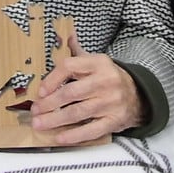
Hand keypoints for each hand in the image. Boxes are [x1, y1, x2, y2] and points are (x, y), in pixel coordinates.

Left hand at [29, 30, 145, 143]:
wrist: (138, 95)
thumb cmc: (109, 78)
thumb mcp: (96, 61)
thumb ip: (77, 52)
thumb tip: (65, 34)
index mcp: (98, 63)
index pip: (69, 66)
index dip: (51, 79)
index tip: (40, 91)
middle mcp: (106, 82)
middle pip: (71, 92)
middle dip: (49, 103)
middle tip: (35, 110)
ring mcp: (111, 102)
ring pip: (78, 113)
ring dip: (55, 120)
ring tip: (39, 124)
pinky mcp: (115, 121)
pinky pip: (92, 130)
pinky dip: (74, 135)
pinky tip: (60, 137)